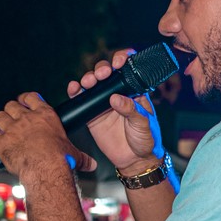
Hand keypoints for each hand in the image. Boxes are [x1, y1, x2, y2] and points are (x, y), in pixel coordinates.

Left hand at [0, 93, 95, 179]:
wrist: (46, 168)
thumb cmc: (61, 159)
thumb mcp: (74, 155)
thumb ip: (82, 157)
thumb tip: (92, 165)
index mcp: (45, 116)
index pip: (32, 97)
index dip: (26, 99)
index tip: (24, 102)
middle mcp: (26, 119)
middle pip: (11, 105)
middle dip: (10, 111)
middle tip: (12, 119)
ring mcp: (12, 129)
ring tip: (0, 128)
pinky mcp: (1, 142)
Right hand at [66, 50, 163, 173]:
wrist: (135, 160)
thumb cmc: (146, 139)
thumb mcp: (143, 123)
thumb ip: (131, 110)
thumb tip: (115, 98)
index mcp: (134, 91)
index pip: (127, 69)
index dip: (122, 59)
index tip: (119, 61)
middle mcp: (117, 93)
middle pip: (106, 73)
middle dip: (102, 69)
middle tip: (102, 74)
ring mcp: (103, 103)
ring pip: (93, 84)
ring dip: (88, 78)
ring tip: (88, 82)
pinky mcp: (92, 115)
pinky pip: (82, 100)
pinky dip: (76, 92)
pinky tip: (74, 88)